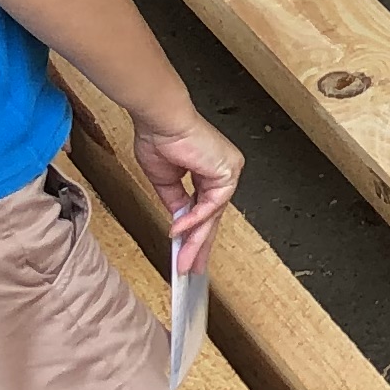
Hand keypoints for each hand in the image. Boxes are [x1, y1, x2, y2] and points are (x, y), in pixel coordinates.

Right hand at [135, 104, 244, 273]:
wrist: (161, 120)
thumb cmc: (161, 138)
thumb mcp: (166, 180)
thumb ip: (176, 202)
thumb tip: (178, 222)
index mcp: (211, 171)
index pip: (207, 209)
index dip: (196, 233)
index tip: (188, 253)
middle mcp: (223, 172)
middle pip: (212, 217)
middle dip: (200, 246)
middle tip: (192, 269)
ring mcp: (228, 172)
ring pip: (212, 216)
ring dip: (195, 242)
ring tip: (185, 263)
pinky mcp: (226, 173)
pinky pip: (210, 206)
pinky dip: (193, 221)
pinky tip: (179, 233)